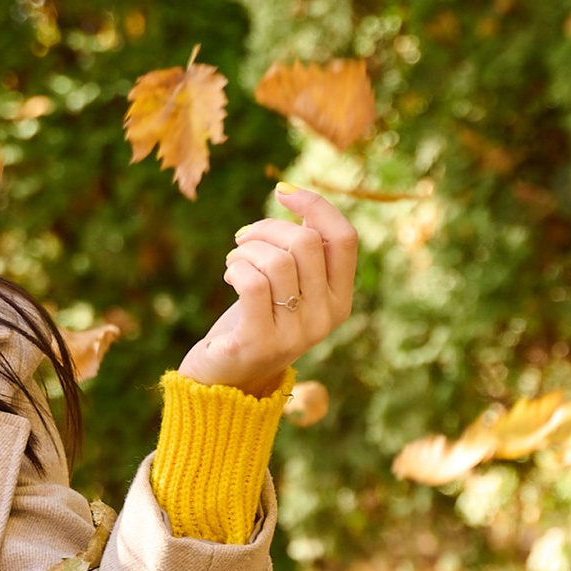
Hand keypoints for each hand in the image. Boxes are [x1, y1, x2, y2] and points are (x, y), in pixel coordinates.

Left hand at [178, 182, 359, 399]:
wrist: (226, 379)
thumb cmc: (257, 320)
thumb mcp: (290, 287)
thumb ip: (304, 253)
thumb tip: (302, 202)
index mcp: (340, 301)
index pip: (344, 238)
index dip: (315, 205)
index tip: (282, 192)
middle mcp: (326, 318)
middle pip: (305, 243)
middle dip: (267, 228)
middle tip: (244, 238)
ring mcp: (296, 334)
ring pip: (277, 260)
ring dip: (247, 249)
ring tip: (235, 259)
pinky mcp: (260, 343)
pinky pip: (252, 283)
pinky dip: (236, 268)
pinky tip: (230, 275)